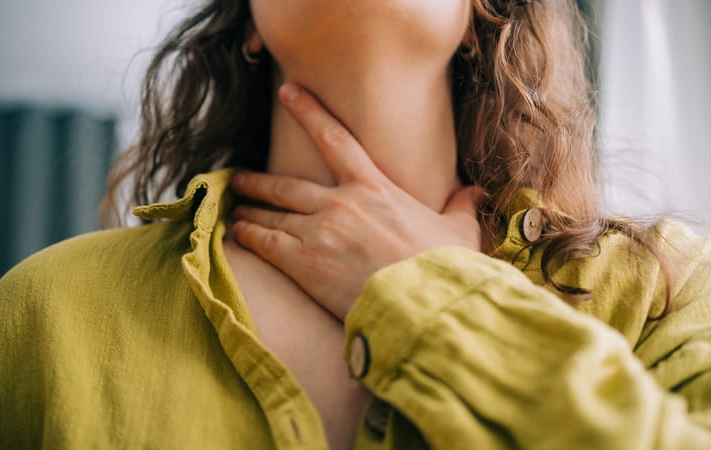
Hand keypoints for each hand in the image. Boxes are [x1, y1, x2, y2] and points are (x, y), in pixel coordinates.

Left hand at [231, 83, 483, 320]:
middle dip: (258, 181)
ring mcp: (319, 232)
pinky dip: (248, 235)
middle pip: (286, 184)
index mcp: (374, 188)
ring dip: (250, 209)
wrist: (423, 303)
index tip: (287, 93)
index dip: (308, 111)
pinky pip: (265, 242)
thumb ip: (461, 206)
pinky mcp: (304, 263)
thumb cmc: (442, 266)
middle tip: (239, 177)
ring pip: (271, 213)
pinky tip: (236, 233)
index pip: (334, 139)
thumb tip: (475, 193)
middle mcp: (340, 203)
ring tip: (235, 208)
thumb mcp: (458, 230)